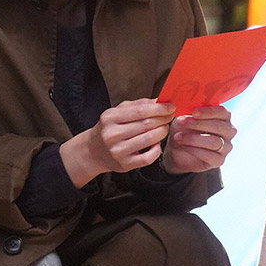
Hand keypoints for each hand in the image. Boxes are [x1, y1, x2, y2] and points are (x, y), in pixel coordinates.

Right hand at [60, 98, 174, 186]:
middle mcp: (112, 134)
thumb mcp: (119, 111)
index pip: (140, 111)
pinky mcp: (125, 164)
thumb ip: (139, 104)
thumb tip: (160, 100)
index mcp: (110, 117)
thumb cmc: (110, 128)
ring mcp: (118, 151)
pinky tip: (156, 143)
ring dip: (162, 132)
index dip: (159, 108)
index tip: (171, 106)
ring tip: (164, 128)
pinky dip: (157, 149)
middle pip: (146, 124)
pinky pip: (148, 157)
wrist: (94, 151)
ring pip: (149, 139)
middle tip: (171, 116)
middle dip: (163, 119)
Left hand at [162, 106, 236, 173]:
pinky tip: (183, 146)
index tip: (193, 112)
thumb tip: (188, 101)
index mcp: (224, 117)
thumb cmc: (184, 128)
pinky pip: (210, 156)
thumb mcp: (186, 117)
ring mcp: (226, 147)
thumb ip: (190, 110)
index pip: (222, 112)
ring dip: (193, 138)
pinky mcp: (219, 160)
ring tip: (178, 136)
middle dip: (199, 124)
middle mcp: (229, 131)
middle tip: (181, 122)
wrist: (177, 149)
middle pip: (219, 127)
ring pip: (214, 142)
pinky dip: (195, 150)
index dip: (208, 112)